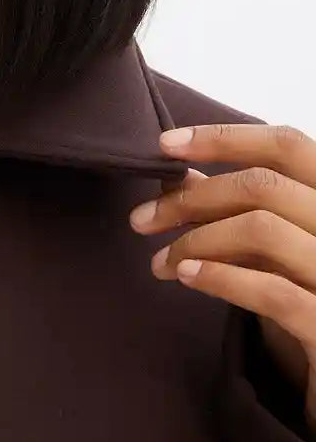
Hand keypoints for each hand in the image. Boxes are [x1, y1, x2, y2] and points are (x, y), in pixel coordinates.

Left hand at [128, 123, 315, 435]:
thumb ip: (238, 209)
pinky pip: (273, 291)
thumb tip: (179, 173)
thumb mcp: (274, 250)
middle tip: (142, 220)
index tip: (165, 145)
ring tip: (159, 263)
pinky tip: (185, 275)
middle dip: (191, 199)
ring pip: (262, 229)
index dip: (224, 138)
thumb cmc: (306, 303)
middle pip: (263, 186)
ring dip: (196, 241)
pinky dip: (220, 277)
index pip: (287, 144)